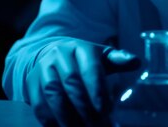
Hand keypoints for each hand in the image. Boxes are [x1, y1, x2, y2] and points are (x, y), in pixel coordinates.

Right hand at [25, 39, 140, 126]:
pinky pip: (38, 104)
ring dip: (67, 115)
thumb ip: (118, 60)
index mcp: (80, 48)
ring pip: (53, 94)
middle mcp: (59, 55)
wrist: (50, 55)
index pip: (90, 67)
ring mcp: (43, 68)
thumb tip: (136, 61)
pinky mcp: (31, 83)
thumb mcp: (101, 57)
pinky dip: (50, 120)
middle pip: (71, 82)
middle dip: (84, 106)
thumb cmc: (83, 60)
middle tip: (96, 123)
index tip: (104, 109)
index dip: (97, 89)